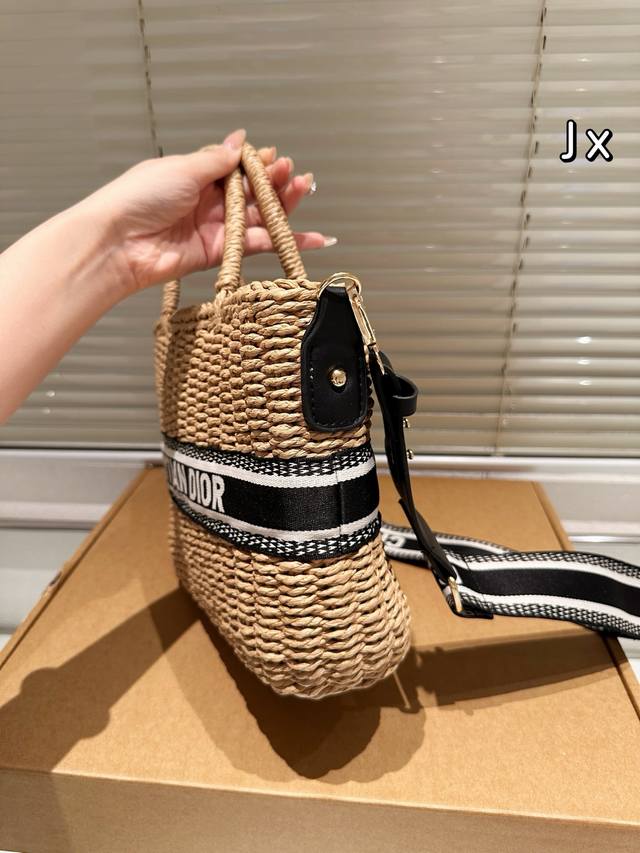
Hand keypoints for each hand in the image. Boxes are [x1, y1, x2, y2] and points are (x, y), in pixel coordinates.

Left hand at [83, 128, 331, 292]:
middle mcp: (208, 201)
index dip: (257, 162)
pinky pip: (257, 245)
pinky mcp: (220, 254)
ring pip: (257, 216)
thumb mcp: (182, 168)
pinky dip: (284, 242)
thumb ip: (217, 160)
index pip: (235, 166)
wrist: (119, 242)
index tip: (276, 157)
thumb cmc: (141, 197)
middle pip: (250, 191)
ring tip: (303, 190)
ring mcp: (216, 228)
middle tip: (294, 174)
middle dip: (274, 182)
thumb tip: (240, 140)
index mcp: (196, 174)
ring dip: (283, 206)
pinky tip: (311, 238)